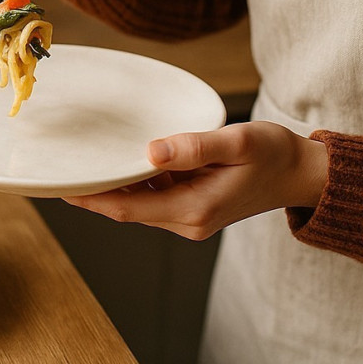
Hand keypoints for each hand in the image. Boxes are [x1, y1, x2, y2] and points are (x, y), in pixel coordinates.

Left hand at [63, 121, 327, 240]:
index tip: (61, 184)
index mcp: (194, 209)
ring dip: (112, 188)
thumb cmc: (273, 154)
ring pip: (139, 203)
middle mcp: (188, 219)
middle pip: (127, 209)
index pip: (127, 208)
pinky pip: (154, 196)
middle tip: (61, 169)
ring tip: (82, 163)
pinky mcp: (194, 206)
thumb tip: (150, 151)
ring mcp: (191, 215)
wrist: (300, 172)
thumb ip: (193, 147)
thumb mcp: (237, 143)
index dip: (91, 198)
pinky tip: (122, 162)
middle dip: (94, 194)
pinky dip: (134, 183)